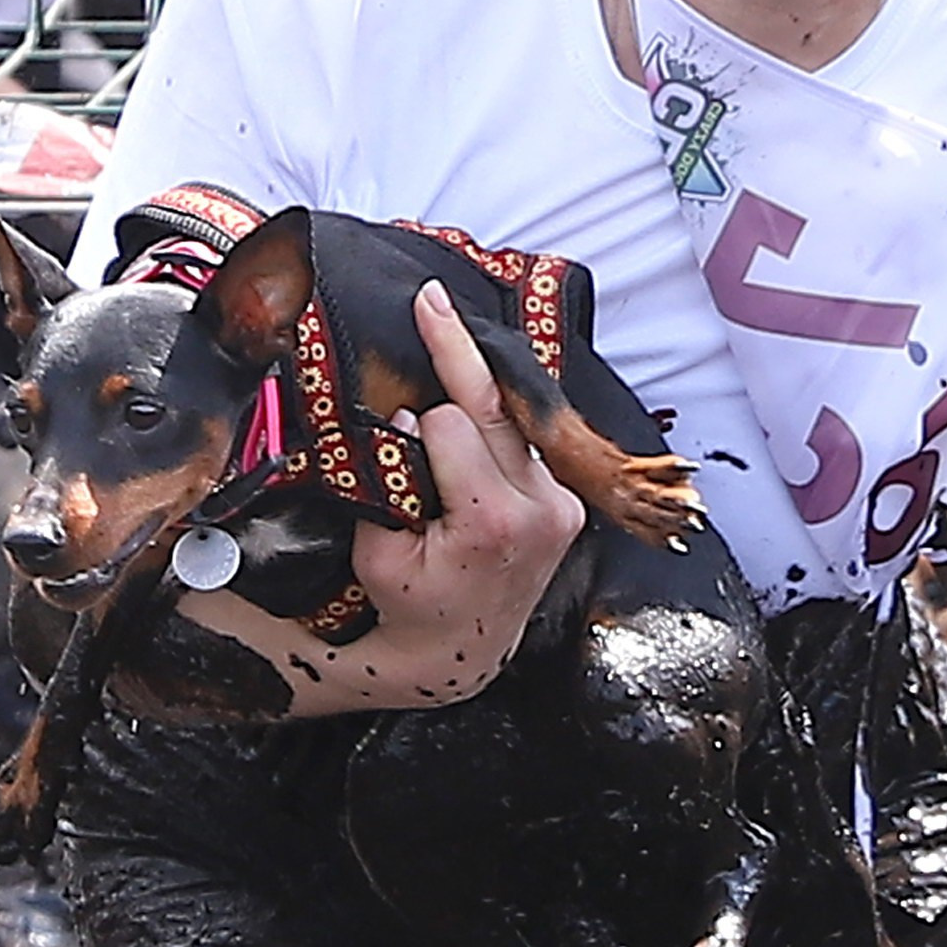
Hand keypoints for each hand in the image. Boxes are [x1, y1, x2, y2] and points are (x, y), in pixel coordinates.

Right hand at [174, 280, 584, 713]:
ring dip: (478, 391)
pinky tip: (475, 401)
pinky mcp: (569, 503)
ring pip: (514, 419)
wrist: (459, 648)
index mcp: (495, 522)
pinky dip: (498, 422)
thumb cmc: (409, 601)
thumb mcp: (377, 552)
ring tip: (444, 329)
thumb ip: (388, 485)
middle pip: (491, 407)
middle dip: (455, 358)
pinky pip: (528, 441)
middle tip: (430, 298)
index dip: (415, 426)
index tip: (391, 433)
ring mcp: (563, 506)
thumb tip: (406, 418)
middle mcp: (543, 509)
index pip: (451, 425)